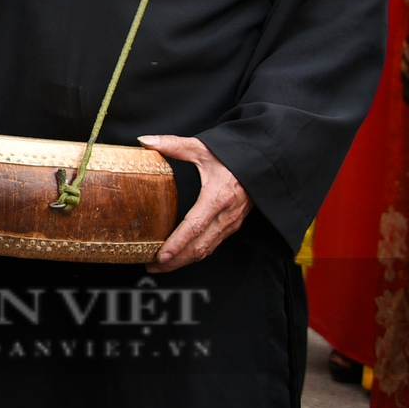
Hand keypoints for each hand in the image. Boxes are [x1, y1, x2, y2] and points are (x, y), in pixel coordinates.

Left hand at [139, 134, 252, 270]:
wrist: (262, 163)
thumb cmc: (234, 156)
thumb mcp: (203, 148)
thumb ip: (174, 145)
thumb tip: (146, 141)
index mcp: (218, 197)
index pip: (195, 226)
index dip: (178, 243)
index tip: (161, 254)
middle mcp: (226, 215)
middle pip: (199, 246)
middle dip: (176, 260)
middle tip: (153, 266)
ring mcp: (230, 223)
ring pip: (206, 250)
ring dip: (184, 261)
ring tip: (162, 265)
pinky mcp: (232, 225)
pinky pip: (213, 245)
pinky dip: (196, 254)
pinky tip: (182, 256)